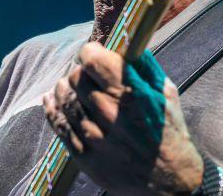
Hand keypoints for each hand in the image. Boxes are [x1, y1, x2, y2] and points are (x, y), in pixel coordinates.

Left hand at [42, 42, 203, 195]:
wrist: (171, 181)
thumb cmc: (169, 132)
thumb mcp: (166, 93)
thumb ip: (144, 65)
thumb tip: (125, 41)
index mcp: (131, 93)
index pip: (92, 58)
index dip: (90, 51)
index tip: (93, 54)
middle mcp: (110, 113)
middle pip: (75, 77)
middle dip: (80, 71)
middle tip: (86, 75)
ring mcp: (94, 135)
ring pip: (63, 98)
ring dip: (65, 88)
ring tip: (70, 86)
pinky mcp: (84, 155)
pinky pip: (58, 125)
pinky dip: (52, 108)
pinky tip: (51, 99)